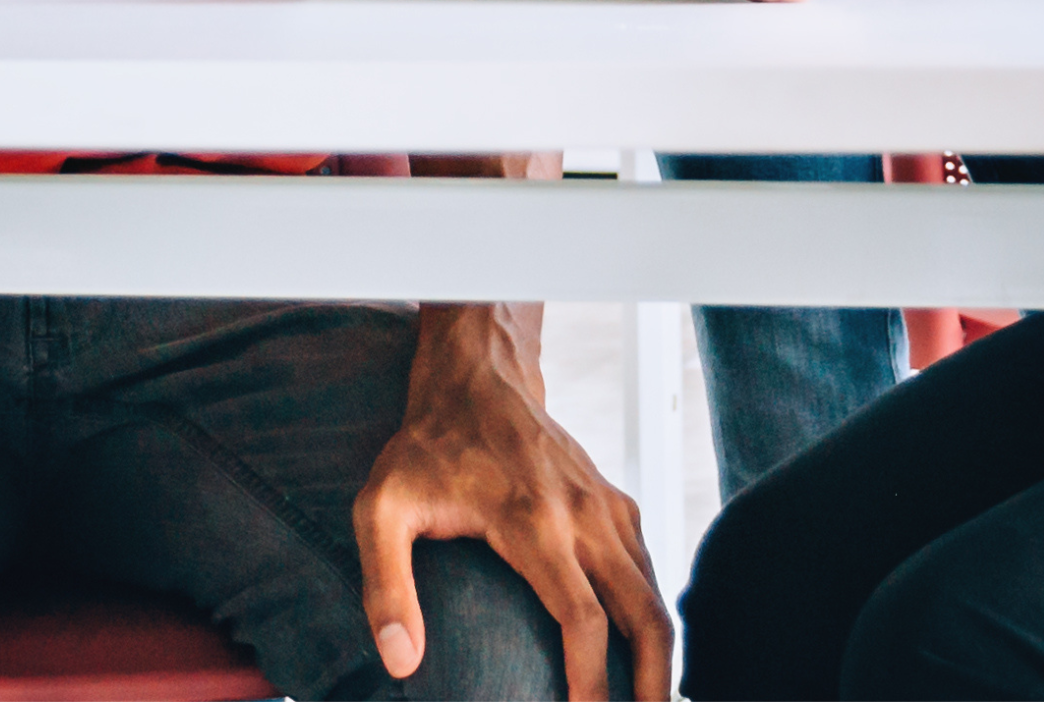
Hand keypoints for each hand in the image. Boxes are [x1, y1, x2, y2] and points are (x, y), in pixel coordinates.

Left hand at [354, 304, 670, 699]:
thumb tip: (399, 662)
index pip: (582, 619)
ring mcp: (606, 504)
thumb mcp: (382, 506)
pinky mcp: (614, 501)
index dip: (592, 684)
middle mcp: (584, 513)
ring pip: (655, 596)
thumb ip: (385, 584)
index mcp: (533, 520)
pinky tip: (640, 657)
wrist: (476, 372)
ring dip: (661, 659)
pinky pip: (648, 570)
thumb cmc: (426, 445)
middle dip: (653, 686)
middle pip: (645, 616)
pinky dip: (652, 619)